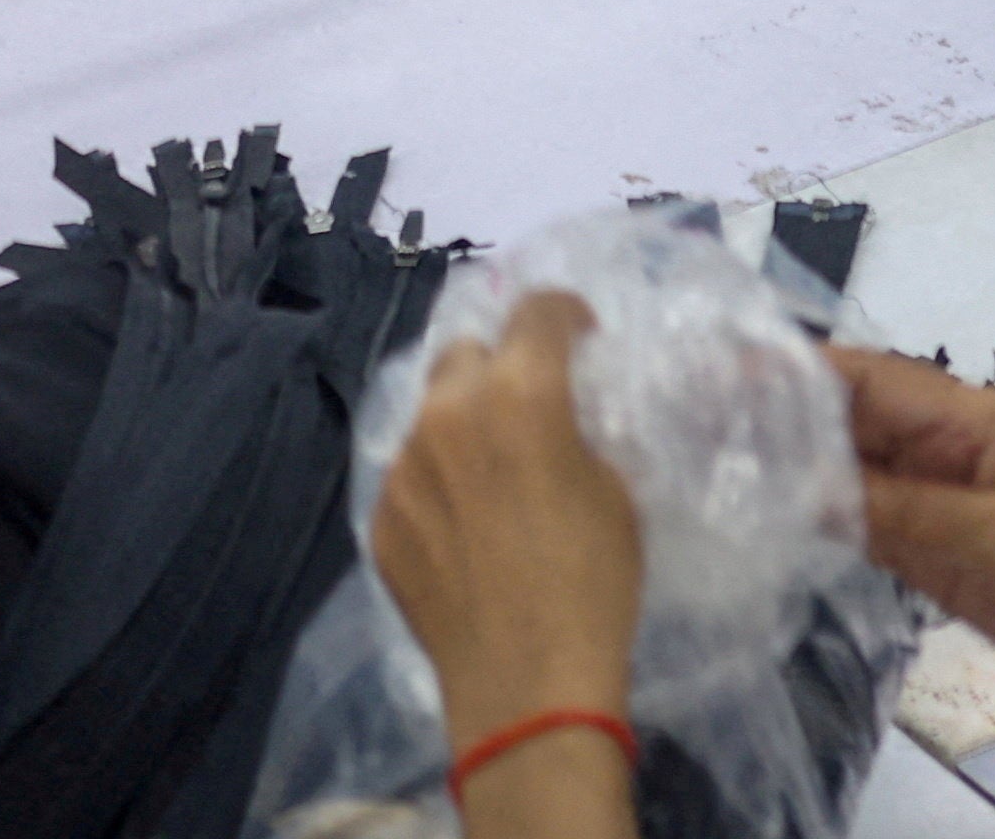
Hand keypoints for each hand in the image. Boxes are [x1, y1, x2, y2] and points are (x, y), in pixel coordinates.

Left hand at [377, 295, 641, 754]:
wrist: (526, 684)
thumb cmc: (592, 584)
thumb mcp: (615, 491)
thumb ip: (578, 430)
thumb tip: (562, 414)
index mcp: (518, 394)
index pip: (536, 311)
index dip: (564, 314)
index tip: (579, 334)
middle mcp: (446, 414)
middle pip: (466, 351)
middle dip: (499, 363)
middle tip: (527, 402)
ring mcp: (402, 466)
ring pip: (429, 414)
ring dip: (461, 425)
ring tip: (492, 473)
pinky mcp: (379, 517)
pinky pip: (410, 476)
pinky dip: (437, 484)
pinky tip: (464, 529)